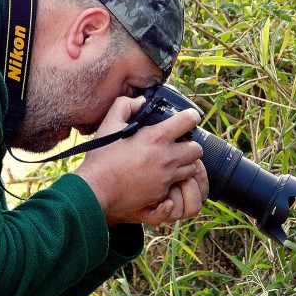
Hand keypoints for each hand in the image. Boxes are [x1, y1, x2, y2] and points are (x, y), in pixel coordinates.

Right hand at [75, 96, 207, 225]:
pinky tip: (158, 175)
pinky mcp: (161, 193)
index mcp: (156, 137)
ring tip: (171, 160)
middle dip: (191, 144)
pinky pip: (176, 184)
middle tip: (179, 144)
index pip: (189, 121)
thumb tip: (140, 101)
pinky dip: (172, 179)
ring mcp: (166, 177)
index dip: (191, 117)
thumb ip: (125, 105)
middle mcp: (166, 157)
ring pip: (192, 168)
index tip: (188, 118)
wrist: (97, 189)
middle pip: (197, 149)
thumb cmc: (102, 156)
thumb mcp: (110, 123)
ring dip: (185, 163)